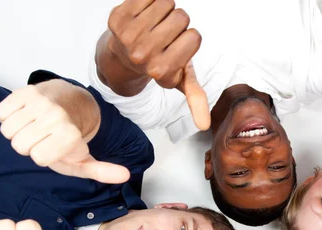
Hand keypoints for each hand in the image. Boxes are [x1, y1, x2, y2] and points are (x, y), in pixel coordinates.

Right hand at [0, 84, 129, 183]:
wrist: (71, 100)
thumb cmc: (72, 135)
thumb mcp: (86, 157)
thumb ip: (102, 171)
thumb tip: (125, 176)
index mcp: (70, 133)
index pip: (38, 158)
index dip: (43, 156)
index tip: (53, 149)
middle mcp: (56, 116)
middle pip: (20, 146)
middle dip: (29, 145)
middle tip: (43, 138)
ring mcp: (39, 102)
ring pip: (8, 130)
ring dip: (18, 131)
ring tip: (35, 127)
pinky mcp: (25, 90)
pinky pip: (2, 112)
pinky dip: (10, 116)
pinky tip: (27, 116)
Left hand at [107, 0, 209, 129]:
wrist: (122, 55)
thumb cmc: (158, 62)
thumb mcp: (179, 81)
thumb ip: (195, 98)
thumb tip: (204, 125)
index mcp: (162, 71)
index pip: (195, 37)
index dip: (189, 39)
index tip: (177, 49)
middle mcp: (143, 56)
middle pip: (182, 18)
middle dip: (178, 24)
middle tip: (165, 36)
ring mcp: (128, 36)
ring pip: (167, 3)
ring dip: (165, 10)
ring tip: (155, 25)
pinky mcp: (117, 17)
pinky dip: (151, 2)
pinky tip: (144, 15)